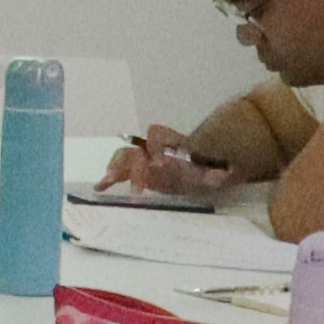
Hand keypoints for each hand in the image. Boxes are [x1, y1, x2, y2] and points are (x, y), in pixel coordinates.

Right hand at [101, 131, 225, 199]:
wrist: (199, 169)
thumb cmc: (203, 168)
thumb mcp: (214, 170)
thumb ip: (217, 173)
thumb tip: (223, 174)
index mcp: (169, 141)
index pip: (156, 135)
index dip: (156, 147)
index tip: (161, 163)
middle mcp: (152, 148)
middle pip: (137, 149)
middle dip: (133, 165)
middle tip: (136, 184)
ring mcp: (142, 160)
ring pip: (124, 158)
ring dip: (116, 169)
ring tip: (109, 182)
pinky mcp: (136, 174)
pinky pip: (119, 173)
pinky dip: (109, 179)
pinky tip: (99, 188)